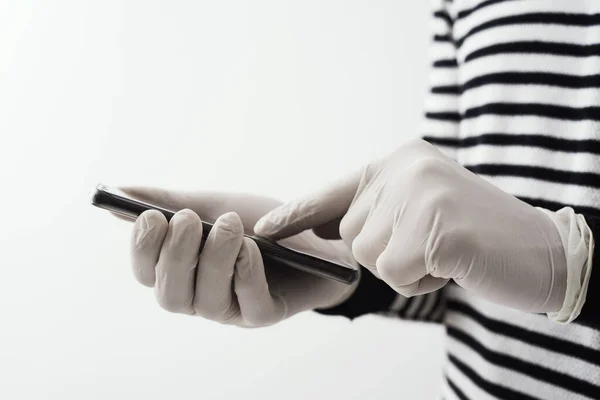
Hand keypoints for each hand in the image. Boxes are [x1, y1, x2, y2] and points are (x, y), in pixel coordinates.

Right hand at [119, 188, 358, 326]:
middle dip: (175, 255)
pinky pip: (249, 303)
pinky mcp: (266, 314)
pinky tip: (250, 247)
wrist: (316, 235)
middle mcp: (201, 296)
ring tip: (229, 225)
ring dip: (214, 260)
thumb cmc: (261, 223)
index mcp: (183, 271)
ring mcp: (233, 310)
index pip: (146, 273)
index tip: (150, 216)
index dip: (142, 249)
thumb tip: (121, 190)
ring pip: (206, 300)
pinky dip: (245, 273)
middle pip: (170, 294)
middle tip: (188, 219)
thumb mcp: (217, 204)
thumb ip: (172, 201)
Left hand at [254, 139, 568, 312]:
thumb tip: (323, 229)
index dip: (297, 213)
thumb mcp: (422, 208)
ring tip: (444, 253)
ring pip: (369, 255)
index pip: (334, 190)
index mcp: (400, 160)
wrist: (544, 250)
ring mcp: (421, 193)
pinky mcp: (436, 226)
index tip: (264, 229)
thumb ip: (377, 210)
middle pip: (351, 233)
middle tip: (431, 244)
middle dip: (386, 251)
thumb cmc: (477, 235)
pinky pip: (394, 272)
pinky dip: (420, 282)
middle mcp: (406, 168)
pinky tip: (451, 266)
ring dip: (404, 268)